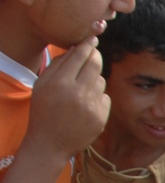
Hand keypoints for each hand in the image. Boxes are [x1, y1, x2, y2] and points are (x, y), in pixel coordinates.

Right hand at [23, 39, 109, 162]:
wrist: (50, 144)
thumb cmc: (43, 111)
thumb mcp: (42, 85)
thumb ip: (58, 64)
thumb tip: (77, 48)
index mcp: (60, 83)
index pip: (79, 55)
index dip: (87, 44)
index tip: (92, 39)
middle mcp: (78, 93)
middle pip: (95, 64)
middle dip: (95, 56)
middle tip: (93, 54)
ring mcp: (91, 107)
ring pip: (101, 80)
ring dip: (94, 79)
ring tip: (81, 89)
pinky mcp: (101, 118)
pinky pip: (105, 97)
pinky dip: (98, 97)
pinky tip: (86, 105)